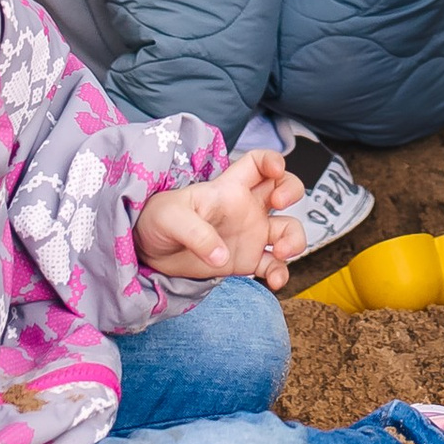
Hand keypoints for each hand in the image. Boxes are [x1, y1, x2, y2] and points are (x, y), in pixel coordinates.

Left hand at [133, 151, 305, 288]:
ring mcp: (249, 235)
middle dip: (292, 191)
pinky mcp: (246, 261)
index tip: (277, 169)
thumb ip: (196, 233)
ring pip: (287, 229)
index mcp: (229, 188)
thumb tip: (222, 256)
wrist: (149, 253)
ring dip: (293, 239)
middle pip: (283, 188)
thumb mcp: (171, 218)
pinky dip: (280, 274)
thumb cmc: (158, 220)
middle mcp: (245, 208)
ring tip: (281, 252)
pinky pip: (273, 266)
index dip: (272, 159)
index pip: (257, 163)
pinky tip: (274, 283)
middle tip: (279, 204)